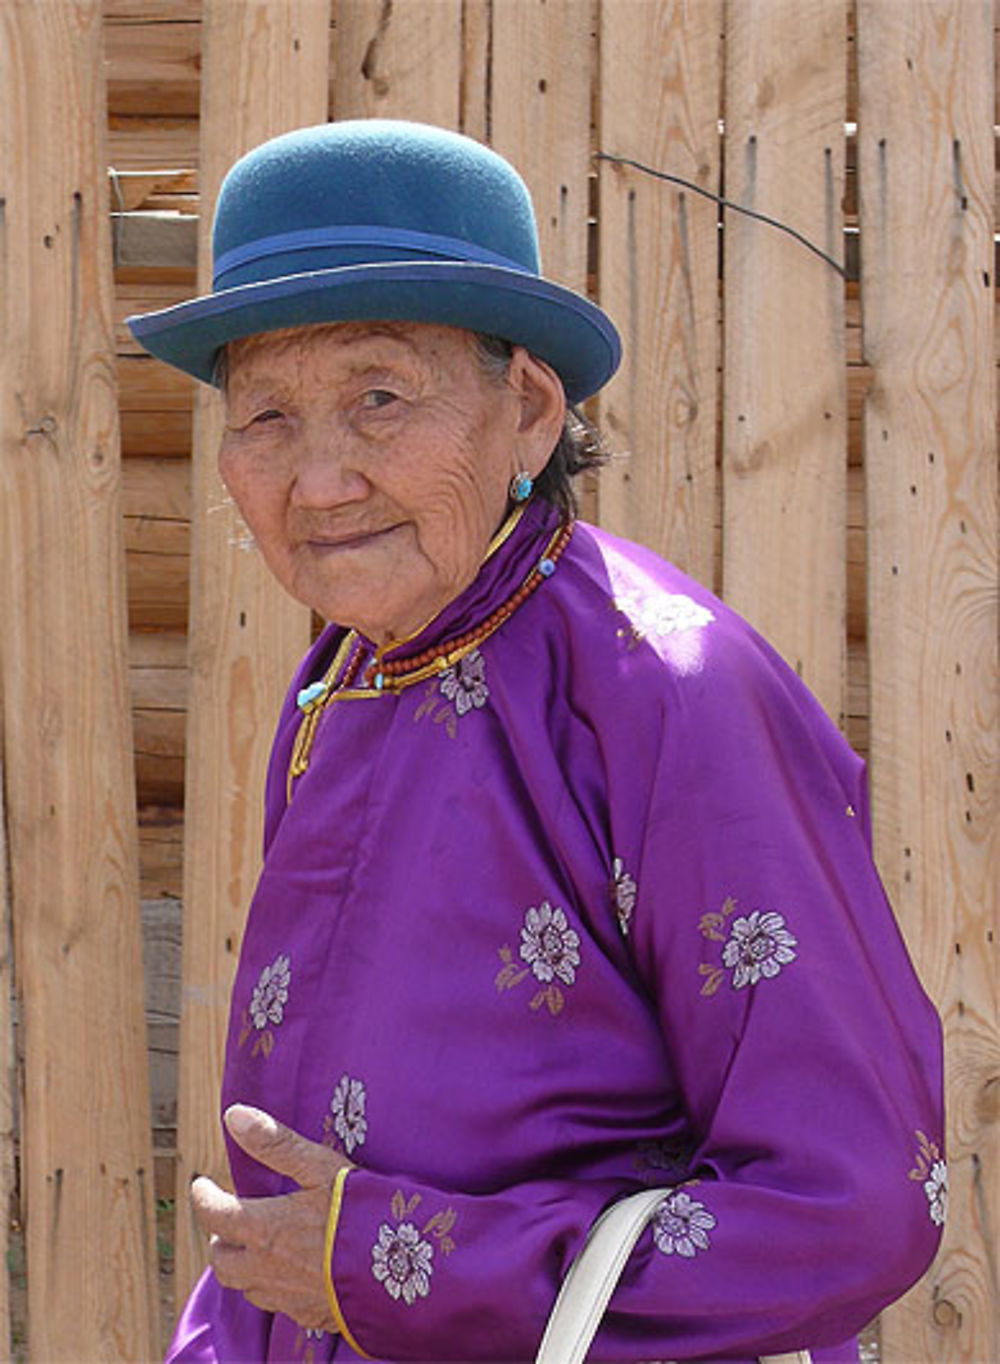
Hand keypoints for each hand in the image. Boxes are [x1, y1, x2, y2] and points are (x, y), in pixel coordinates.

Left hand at [192, 1103, 352, 1329]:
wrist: (403, 1271)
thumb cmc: (359, 1212)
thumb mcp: (321, 1167)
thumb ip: (276, 1143)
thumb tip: (234, 1116)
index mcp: (263, 1228)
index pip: (213, 1214)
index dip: (203, 1197)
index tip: (201, 1185)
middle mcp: (264, 1268)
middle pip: (220, 1259)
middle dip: (218, 1237)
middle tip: (227, 1218)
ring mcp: (284, 1296)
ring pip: (243, 1286)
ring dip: (240, 1265)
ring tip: (253, 1246)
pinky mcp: (306, 1315)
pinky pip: (273, 1304)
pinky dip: (268, 1286)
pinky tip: (285, 1274)